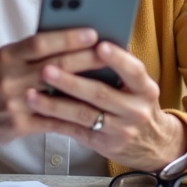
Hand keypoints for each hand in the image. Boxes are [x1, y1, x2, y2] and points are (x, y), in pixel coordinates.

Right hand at [0, 28, 104, 162]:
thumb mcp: (5, 61)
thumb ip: (32, 53)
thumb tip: (71, 39)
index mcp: (8, 56)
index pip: (40, 41)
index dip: (68, 37)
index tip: (92, 32)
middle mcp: (10, 77)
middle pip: (54, 65)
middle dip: (86, 58)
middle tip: (111, 52)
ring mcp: (14, 102)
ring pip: (57, 93)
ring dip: (85, 87)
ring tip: (108, 81)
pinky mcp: (19, 125)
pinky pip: (53, 120)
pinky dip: (74, 115)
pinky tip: (93, 111)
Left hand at [25, 42, 186, 172]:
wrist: (154, 145)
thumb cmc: (138, 104)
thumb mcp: (140, 87)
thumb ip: (121, 69)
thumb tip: (92, 41)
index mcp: (146, 89)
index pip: (133, 71)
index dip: (117, 59)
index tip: (99, 45)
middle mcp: (136, 111)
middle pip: (100, 94)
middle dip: (71, 82)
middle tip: (47, 70)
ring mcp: (120, 130)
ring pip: (83, 115)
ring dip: (55, 105)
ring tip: (32, 94)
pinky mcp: (104, 145)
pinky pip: (75, 131)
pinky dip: (55, 122)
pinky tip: (38, 113)